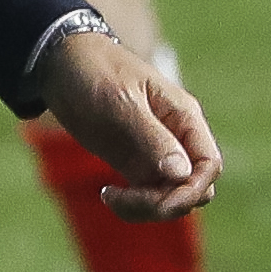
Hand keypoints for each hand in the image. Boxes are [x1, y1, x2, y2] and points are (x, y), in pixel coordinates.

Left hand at [32, 23, 222, 219]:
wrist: (61, 63)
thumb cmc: (95, 72)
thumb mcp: (121, 102)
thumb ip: (153, 138)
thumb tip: (182, 174)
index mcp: (183, 117)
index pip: (209, 165)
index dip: (191, 189)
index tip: (159, 198)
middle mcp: (176, 138)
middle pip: (195, 188)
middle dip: (168, 203)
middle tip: (124, 198)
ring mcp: (156, 153)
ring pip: (172, 197)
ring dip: (147, 208)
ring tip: (110, 196)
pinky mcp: (134, 163)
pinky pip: (149, 196)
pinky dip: (133, 205)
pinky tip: (107, 194)